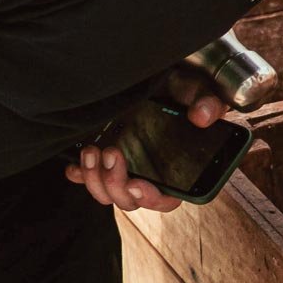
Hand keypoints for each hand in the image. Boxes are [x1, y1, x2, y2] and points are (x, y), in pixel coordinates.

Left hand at [65, 67, 228, 212]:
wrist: (163, 82)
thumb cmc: (187, 93)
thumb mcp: (201, 94)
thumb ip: (208, 105)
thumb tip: (202, 117)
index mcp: (179, 171)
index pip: (166, 200)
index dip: (151, 198)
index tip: (137, 183)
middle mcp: (150, 176)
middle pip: (130, 200)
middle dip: (115, 183)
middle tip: (112, 153)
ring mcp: (127, 170)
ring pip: (108, 193)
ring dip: (95, 178)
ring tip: (91, 151)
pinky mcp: (107, 161)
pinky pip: (91, 179)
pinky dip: (81, 175)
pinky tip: (74, 165)